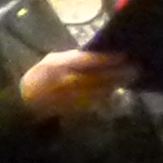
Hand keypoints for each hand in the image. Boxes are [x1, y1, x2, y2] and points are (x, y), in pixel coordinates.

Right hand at [17, 46, 137, 120]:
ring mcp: (71, 96)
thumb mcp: (52, 60)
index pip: (88, 61)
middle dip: (117, 73)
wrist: (27, 101)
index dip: (107, 58)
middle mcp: (66, 80)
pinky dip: (108, 95)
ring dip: (116, 84)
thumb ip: (73, 57)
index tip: (123, 55)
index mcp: (59, 64)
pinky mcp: (75, 108)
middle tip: (135, 68)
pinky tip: (117, 90)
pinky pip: (96, 101)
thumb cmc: (40, 76)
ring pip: (99, 89)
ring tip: (130, 78)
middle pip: (98, 76)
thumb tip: (96, 54)